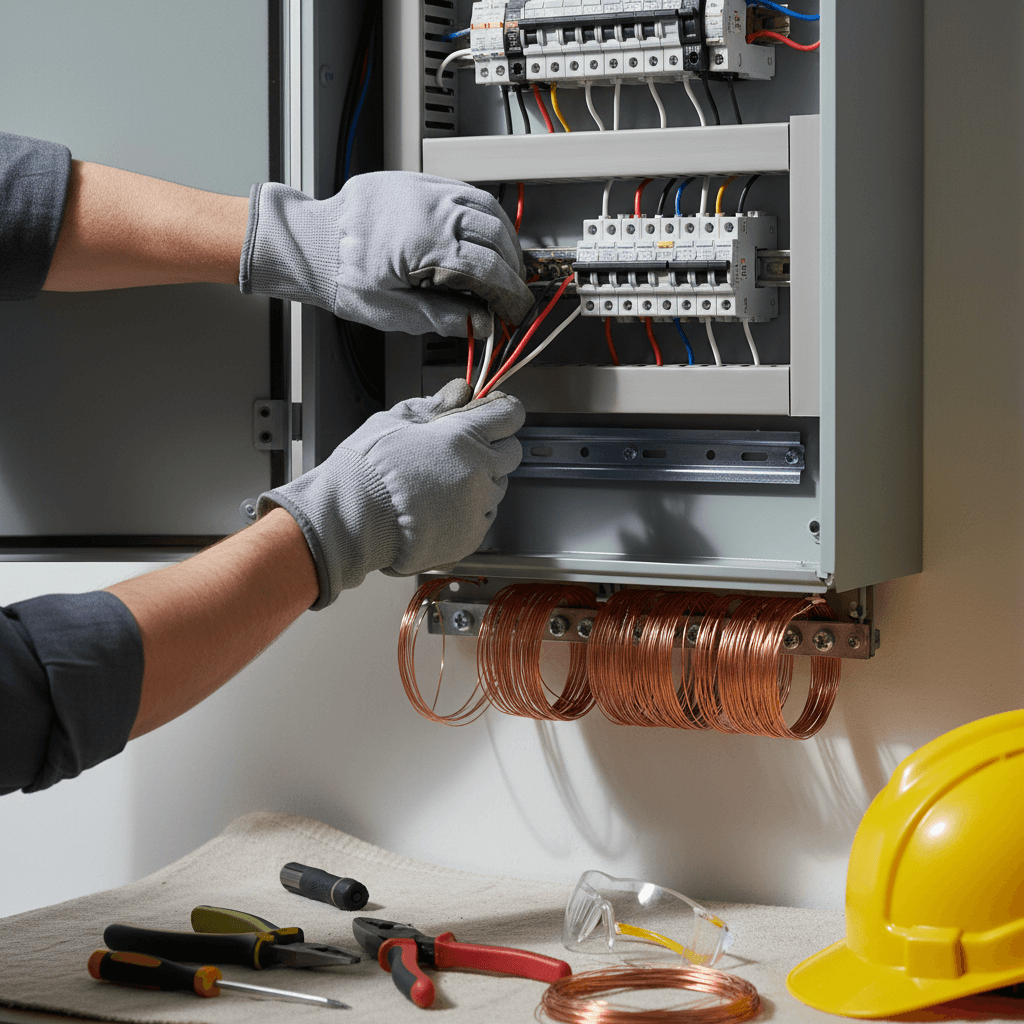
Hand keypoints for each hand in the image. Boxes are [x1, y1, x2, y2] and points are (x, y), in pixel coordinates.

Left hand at [240, 172, 532, 336]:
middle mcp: (433, 211)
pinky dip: (487, 218)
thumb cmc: (344, 276)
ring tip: (504, 266)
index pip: (490, 270)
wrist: (315, 242)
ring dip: (506, 240)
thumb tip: (483, 325)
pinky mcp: (422, 183)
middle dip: (513, 269)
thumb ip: (444, 317)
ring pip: (490, 211)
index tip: (517, 311)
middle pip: (498, 237)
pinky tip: (485, 238)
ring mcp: (429, 191)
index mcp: (427, 245)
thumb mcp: (394, 312)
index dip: (511, 295)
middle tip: (511, 294)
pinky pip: (469, 194)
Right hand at [257, 379, 524, 608]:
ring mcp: (477, 506)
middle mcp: (479, 471)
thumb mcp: (397, 419)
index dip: (502, 410)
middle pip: (512, 451)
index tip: (494, 411)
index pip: (510, 414)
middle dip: (494, 445)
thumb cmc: (367, 469)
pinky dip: (471, 508)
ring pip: (498, 485)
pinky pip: (484, 515)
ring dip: (481, 479)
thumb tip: (458, 393)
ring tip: (442, 482)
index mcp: (464, 436)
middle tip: (463, 449)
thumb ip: (436, 405)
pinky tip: (442, 505)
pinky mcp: (471, 535)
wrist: (352, 519)